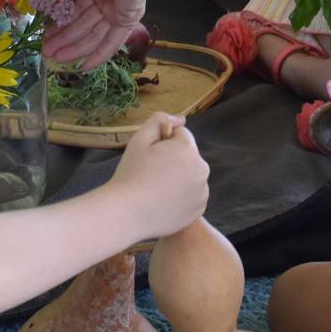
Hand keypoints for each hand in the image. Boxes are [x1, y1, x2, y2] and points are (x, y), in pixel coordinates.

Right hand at [43, 0, 158, 67]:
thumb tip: (55, 4)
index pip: (78, 9)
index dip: (61, 22)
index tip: (45, 33)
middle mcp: (108, 0)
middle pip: (83, 25)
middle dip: (64, 38)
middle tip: (45, 51)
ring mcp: (118, 11)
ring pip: (93, 35)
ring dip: (74, 48)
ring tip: (54, 57)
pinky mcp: (127, 20)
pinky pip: (112, 41)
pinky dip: (99, 55)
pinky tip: (84, 67)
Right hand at [106, 113, 208, 240]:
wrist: (127, 213)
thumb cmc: (131, 173)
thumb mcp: (139, 139)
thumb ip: (159, 120)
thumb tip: (180, 119)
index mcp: (188, 149)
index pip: (180, 135)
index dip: (162, 143)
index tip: (149, 157)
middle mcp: (202, 169)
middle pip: (188, 156)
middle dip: (173, 159)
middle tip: (151, 173)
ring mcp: (202, 192)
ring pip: (190, 175)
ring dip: (179, 177)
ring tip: (156, 189)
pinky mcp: (199, 209)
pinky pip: (192, 195)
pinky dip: (182, 196)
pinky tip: (163, 201)